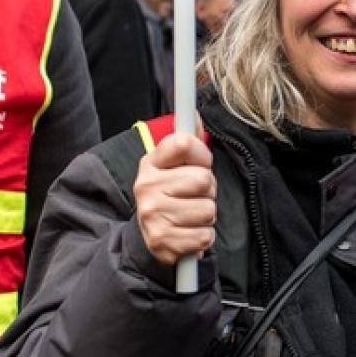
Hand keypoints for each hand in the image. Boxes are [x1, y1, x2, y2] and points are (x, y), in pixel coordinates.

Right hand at [134, 131, 215, 265]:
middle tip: (196, 195)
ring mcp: (152, 215)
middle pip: (203, 179)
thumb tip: (195, 115)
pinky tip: (190, 232)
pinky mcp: (162, 241)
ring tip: (192, 215)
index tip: (201, 164)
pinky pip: (204, 235)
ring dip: (207, 215)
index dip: (202, 154)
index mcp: (151, 163)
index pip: (184, 143)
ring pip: (207, 209)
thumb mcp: (174, 167)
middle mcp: (146, 186)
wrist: (149, 237)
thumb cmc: (172, 195)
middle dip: (209, 190)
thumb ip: (188, 142)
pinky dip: (204, 236)